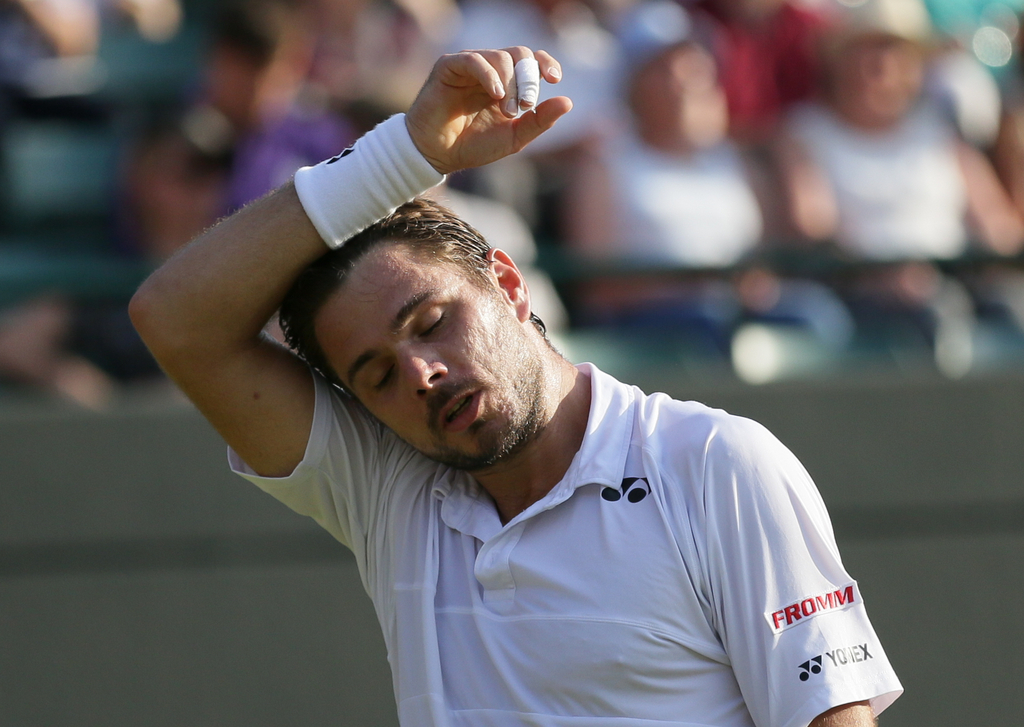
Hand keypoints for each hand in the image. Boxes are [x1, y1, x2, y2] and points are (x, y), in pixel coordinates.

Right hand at [406, 47, 571, 174]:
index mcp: (507, 82)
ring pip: (500, 56)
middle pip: (520, 53)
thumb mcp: (514, 137)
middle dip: (528, 79)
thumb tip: (568, 102)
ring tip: (507, 110)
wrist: (438, 155)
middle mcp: (490, 69)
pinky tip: (496, 94)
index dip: (545, 62)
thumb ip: (540, 121)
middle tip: (526, 106)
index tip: (555, 77)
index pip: (532, 59)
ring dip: (510, 83)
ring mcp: (469, 65)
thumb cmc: (473, 146)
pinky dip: (489, 74)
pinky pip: (474, 59)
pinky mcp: (449, 66)